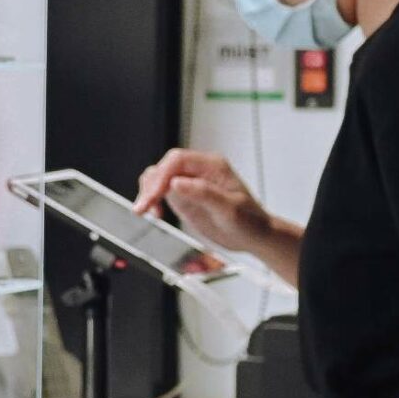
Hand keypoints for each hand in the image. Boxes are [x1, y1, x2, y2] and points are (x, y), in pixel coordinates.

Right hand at [133, 148, 271, 254]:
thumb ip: (203, 193)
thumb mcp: (230, 209)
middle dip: (150, 186)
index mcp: (213, 166)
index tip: (153, 195)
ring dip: (147, 192)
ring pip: (158, 177)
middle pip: (164, 167)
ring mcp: (190, 184)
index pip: (178, 160)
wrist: (255, 237)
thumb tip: (176, 183)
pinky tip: (154, 213)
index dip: (162, 175)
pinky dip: (151, 200)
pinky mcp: (184, 197)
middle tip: (143, 207)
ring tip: (143, 210)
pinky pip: (160, 192)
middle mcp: (199, 171)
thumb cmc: (250, 222)